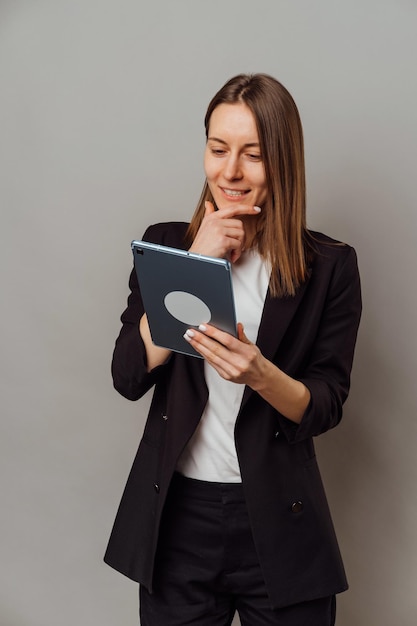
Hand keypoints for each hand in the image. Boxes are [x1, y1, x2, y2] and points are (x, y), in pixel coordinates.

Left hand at [183, 322, 310, 422]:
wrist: (259, 376)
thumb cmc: (254, 358)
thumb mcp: (251, 344)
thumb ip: (241, 335)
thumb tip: (236, 324)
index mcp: (246, 352)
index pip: (227, 341)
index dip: (214, 333)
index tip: (202, 327)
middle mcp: (239, 363)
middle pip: (216, 349)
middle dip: (201, 339)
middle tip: (190, 332)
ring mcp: (232, 371)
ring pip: (211, 357)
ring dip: (199, 347)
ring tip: (190, 338)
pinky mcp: (226, 376)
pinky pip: (212, 364)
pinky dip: (203, 355)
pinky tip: (197, 347)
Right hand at [189, 201, 260, 262]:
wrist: (196, 259)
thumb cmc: (201, 246)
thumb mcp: (204, 227)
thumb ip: (208, 214)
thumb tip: (208, 204)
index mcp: (212, 217)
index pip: (232, 208)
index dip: (246, 208)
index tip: (256, 209)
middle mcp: (215, 221)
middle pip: (239, 224)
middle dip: (240, 237)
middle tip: (235, 246)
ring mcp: (218, 230)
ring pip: (240, 234)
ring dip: (239, 246)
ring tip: (232, 252)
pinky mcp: (223, 240)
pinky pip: (238, 244)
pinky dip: (237, 252)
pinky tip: (231, 256)